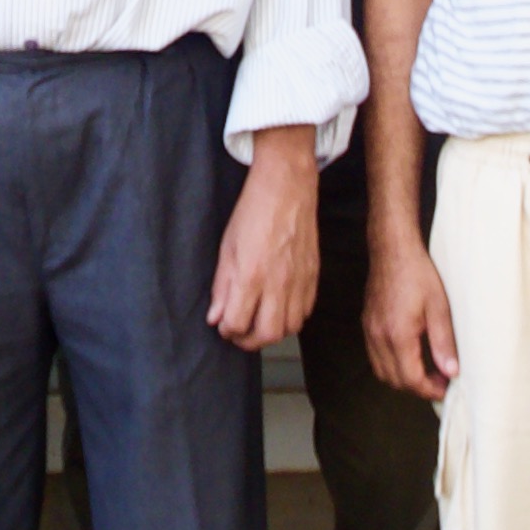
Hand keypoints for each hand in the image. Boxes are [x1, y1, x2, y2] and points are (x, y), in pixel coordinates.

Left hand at [209, 134, 320, 353]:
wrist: (287, 188)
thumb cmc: (253, 212)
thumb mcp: (227, 248)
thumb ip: (222, 287)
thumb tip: (216, 318)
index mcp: (251, 276)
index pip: (237, 324)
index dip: (227, 330)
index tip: (223, 324)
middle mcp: (278, 284)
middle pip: (267, 334)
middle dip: (249, 341)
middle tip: (239, 332)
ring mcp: (299, 281)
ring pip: (290, 328)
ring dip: (272, 332)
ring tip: (259, 321)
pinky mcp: (314, 275)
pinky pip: (305, 311)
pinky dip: (292, 318)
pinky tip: (279, 308)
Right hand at [362, 222, 460, 399]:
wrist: (393, 249)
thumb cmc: (418, 273)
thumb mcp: (439, 307)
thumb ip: (443, 342)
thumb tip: (451, 371)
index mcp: (398, 335)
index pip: (411, 379)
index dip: (430, 389)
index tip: (446, 388)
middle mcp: (379, 337)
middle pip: (394, 380)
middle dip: (417, 388)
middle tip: (440, 381)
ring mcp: (370, 331)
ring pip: (382, 372)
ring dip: (403, 378)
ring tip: (427, 371)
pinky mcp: (368, 324)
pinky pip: (376, 357)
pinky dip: (392, 365)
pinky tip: (410, 355)